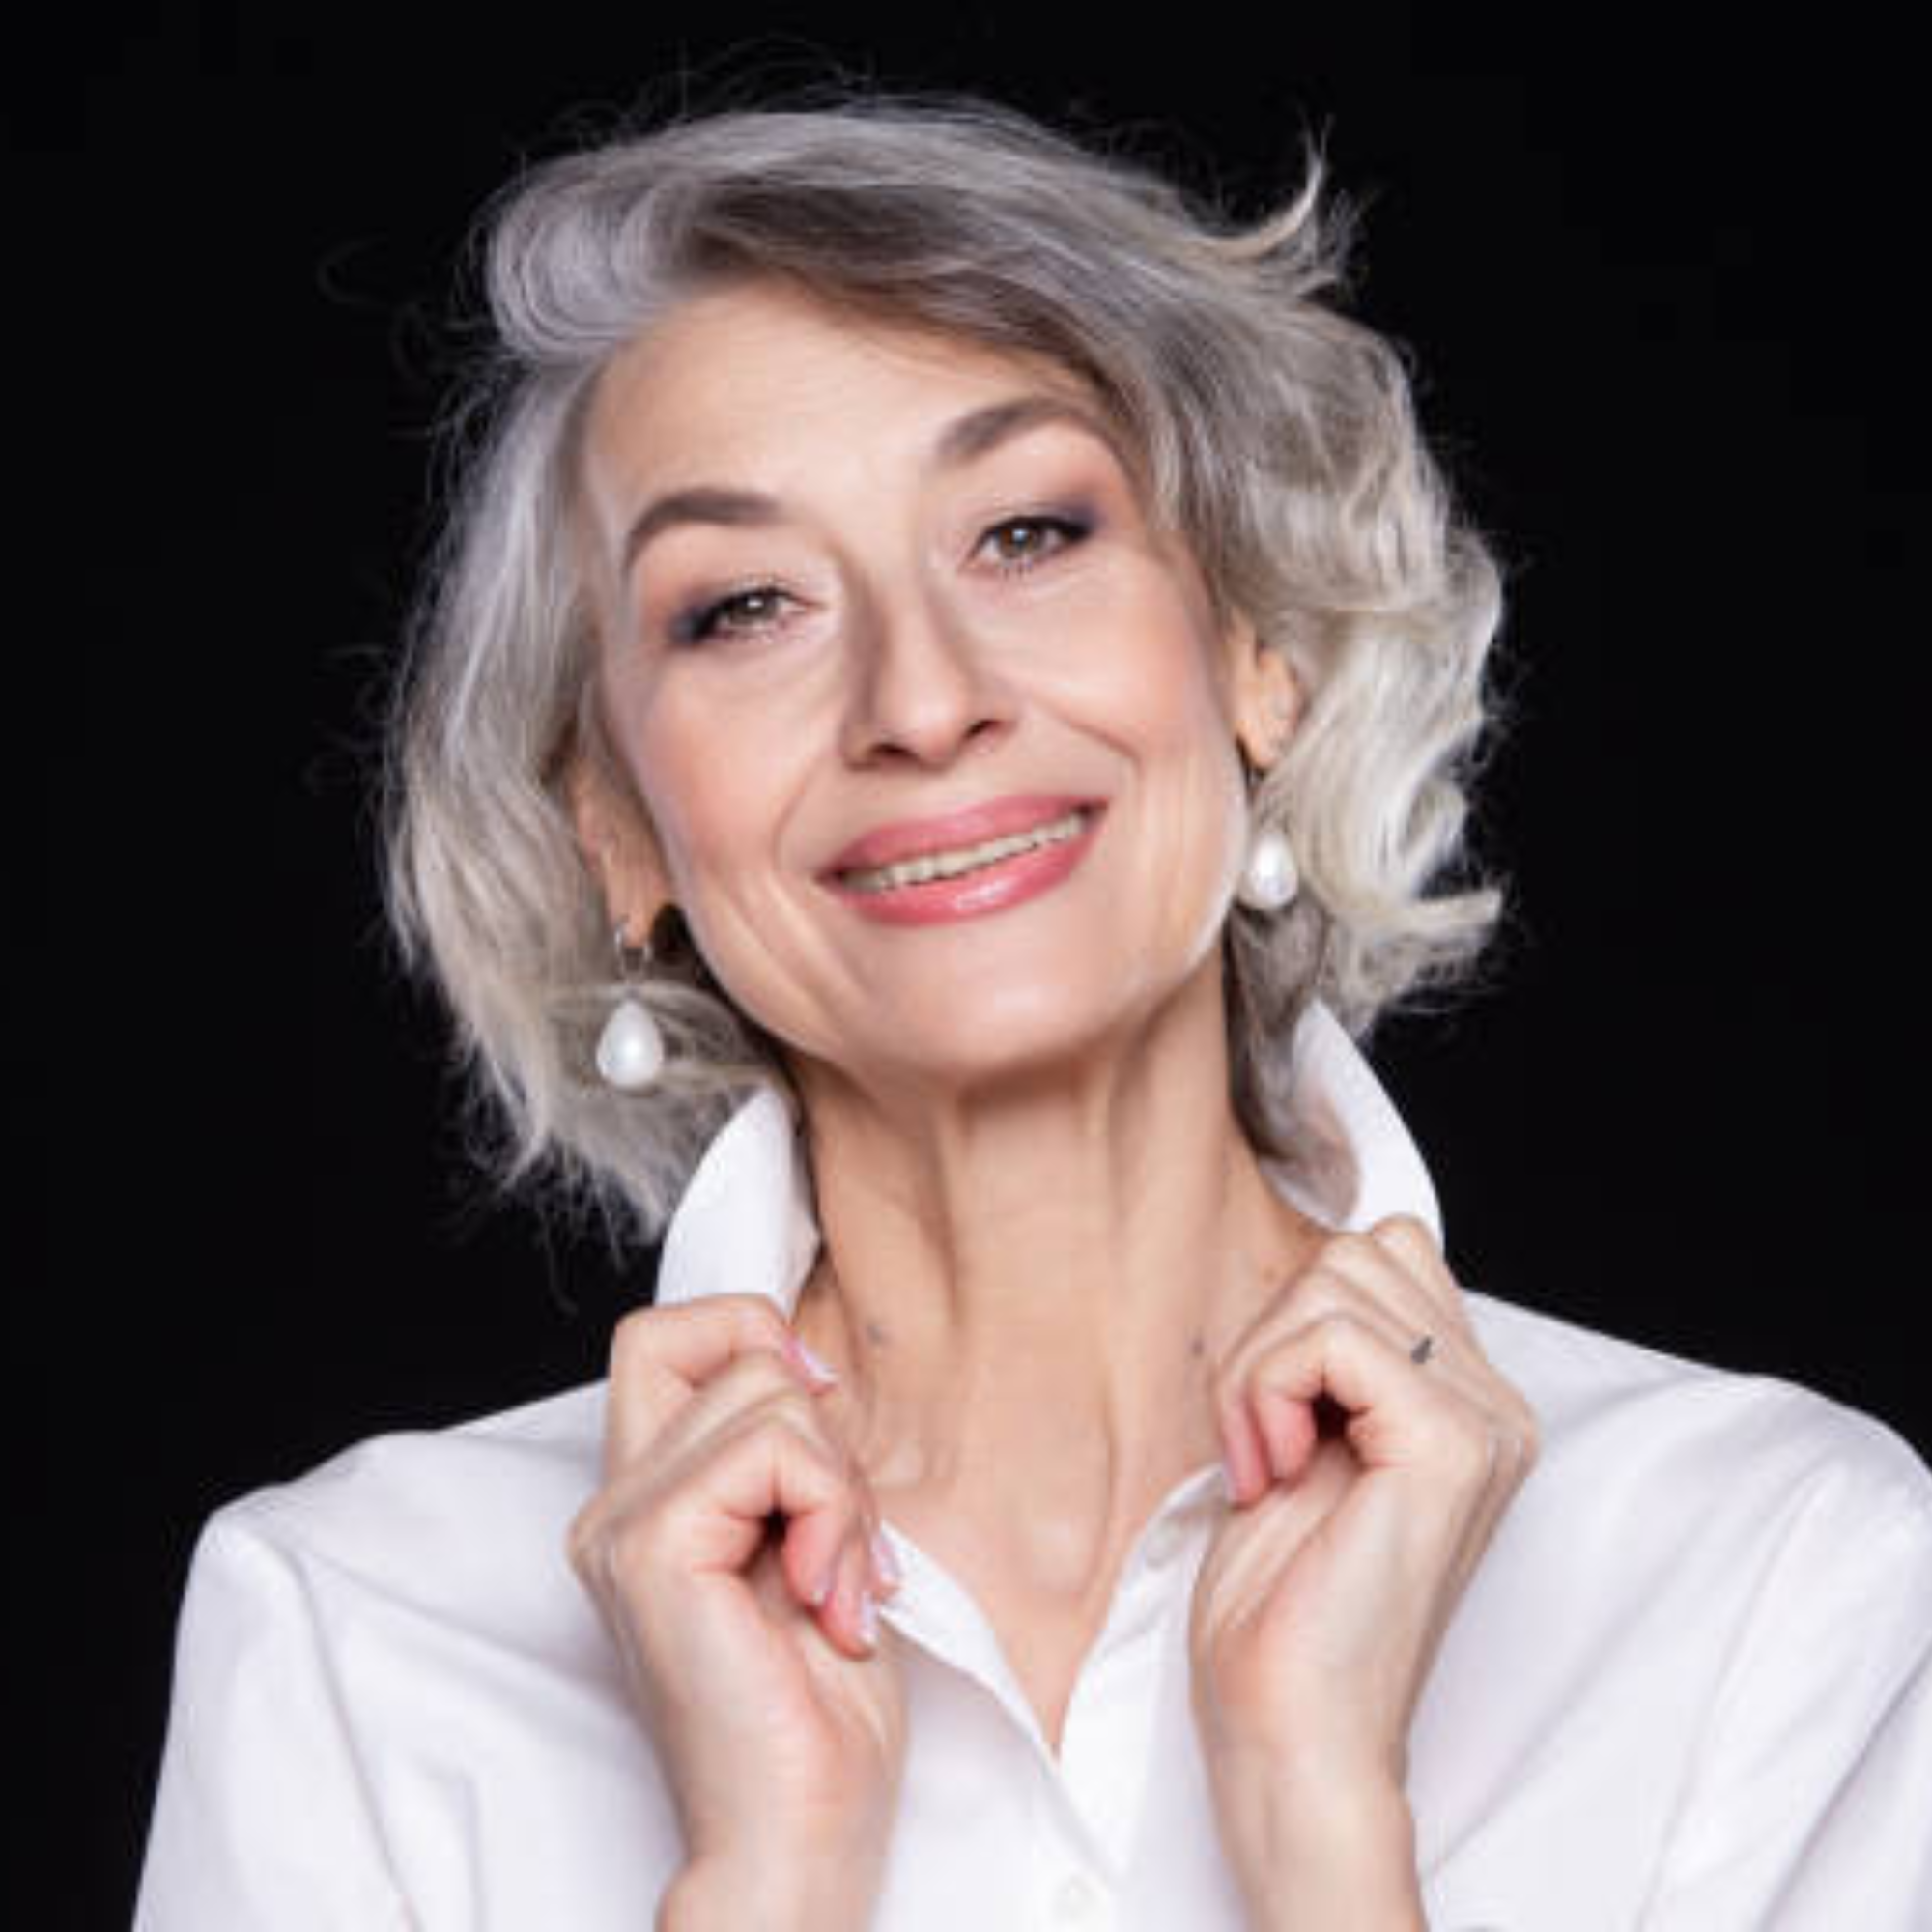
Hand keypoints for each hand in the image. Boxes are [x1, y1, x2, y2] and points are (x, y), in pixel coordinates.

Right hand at [566, 1294, 906, 1923]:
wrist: (798, 1841)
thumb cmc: (817, 1719)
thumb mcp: (813, 1543)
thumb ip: (790, 1457)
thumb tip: (805, 1364)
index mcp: (648, 1501)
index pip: (672, 1335)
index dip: (757, 1342)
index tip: (823, 1438)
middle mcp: (617, 1505)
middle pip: (719, 1337)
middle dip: (814, 1412)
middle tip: (835, 1526)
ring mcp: (623, 1525)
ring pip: (767, 1388)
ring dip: (841, 1486)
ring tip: (838, 1586)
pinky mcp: (652, 1549)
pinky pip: (773, 1448)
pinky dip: (833, 1512)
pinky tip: (828, 1602)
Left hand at [1188, 1216, 1539, 1917]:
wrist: (1290, 1729)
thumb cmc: (1279, 1605)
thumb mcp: (1300, 1439)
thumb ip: (1326, 1356)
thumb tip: (1314, 1264)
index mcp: (1465, 1401)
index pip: (1384, 1252)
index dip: (1295, 1320)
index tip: (1270, 1422)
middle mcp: (1494, 1405)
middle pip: (1356, 1253)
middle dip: (1270, 1336)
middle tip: (1258, 1445)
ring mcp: (1484, 1423)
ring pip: (1336, 1279)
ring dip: (1260, 1365)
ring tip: (1266, 1460)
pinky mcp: (1452, 1446)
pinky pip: (1334, 1337)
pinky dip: (1268, 1387)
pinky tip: (1274, 1470)